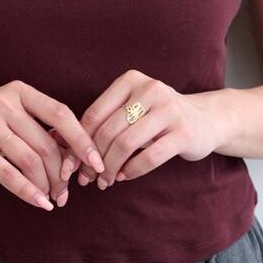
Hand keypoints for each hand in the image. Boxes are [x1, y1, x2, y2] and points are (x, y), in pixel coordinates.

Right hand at [0, 80, 105, 210]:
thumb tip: (74, 154)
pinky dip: (28, 192)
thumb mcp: (8, 110)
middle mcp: (4, 103)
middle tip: (66, 191)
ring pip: (30, 161)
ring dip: (46, 185)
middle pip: (46, 144)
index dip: (81, 139)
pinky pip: (8, 174)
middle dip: (61, 173)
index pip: (60, 113)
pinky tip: (40, 203)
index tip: (96, 161)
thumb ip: (37, 125)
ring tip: (54, 199)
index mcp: (19, 91)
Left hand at [55, 70, 223, 188]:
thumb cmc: (157, 117)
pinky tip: (124, 177)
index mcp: (131, 81)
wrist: (206, 120)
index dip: (79, 142)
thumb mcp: (130, 110)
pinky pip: (149, 157)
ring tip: (105, 181)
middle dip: (94, 159)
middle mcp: (150, 89)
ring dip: (110, 168)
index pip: (95, 113)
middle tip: (87, 178)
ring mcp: (169, 109)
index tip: (72, 164)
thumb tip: (56, 138)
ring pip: (126, 145)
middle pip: (108, 131)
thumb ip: (101, 121)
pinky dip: (132, 171)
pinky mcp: (183, 132)